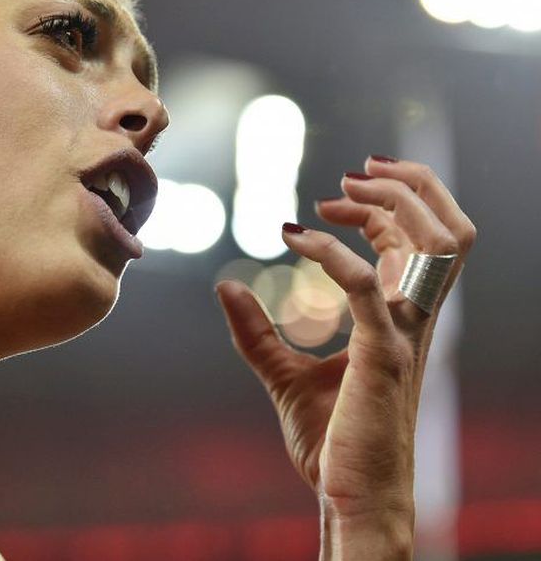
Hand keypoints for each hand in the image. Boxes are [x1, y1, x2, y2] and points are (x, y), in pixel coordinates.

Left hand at [215, 156, 475, 523]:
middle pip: (445, 233)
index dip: (380, 207)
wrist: (352, 498)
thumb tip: (226, 287)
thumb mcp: (285, 376)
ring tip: (341, 189)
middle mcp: (413, 323)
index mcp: (400, 322)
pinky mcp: (382, 356)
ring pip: (434, 247)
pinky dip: (331, 251)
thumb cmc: (333, 443)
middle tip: (354, 171)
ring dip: (392, 205)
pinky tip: (296, 239)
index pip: (416, 242)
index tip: (327, 199)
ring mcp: (404, 337)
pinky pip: (363, 285)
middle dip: (407, 187)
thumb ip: (256, 333)